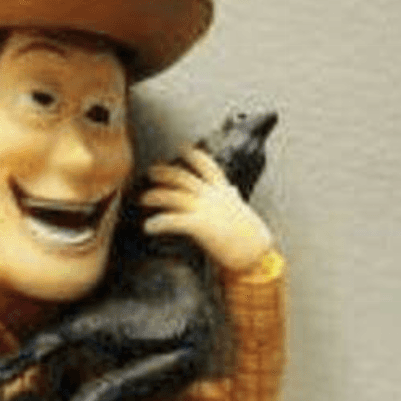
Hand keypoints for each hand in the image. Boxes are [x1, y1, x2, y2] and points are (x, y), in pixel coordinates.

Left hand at [140, 145, 272, 272]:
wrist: (258, 254)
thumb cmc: (251, 237)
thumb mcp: (242, 211)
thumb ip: (232, 198)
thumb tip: (232, 189)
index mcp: (223, 193)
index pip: (208, 166)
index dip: (194, 155)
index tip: (183, 146)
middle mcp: (213, 197)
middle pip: (184, 178)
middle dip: (165, 172)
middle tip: (151, 170)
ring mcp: (206, 210)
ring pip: (174, 196)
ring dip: (156, 196)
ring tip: (143, 199)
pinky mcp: (200, 225)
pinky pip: (173, 220)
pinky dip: (159, 223)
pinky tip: (149, 226)